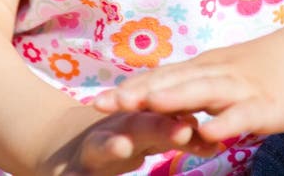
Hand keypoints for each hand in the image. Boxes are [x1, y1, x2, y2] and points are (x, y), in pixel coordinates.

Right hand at [50, 110, 218, 175]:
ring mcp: (91, 149)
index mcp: (137, 118)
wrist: (68, 143)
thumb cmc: (123, 138)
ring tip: (123, 147)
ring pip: (101, 145)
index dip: (184, 115)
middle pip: (136, 124)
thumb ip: (178, 138)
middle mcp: (114, 129)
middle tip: (182, 131)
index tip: (204, 122)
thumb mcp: (150, 136)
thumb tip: (215, 143)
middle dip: (158, 126)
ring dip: (112, 145)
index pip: (164, 113)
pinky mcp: (72, 171)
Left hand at [94, 33, 283, 143]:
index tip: (96, 102)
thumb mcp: (213, 78)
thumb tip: (148, 98)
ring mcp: (238, 88)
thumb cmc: (251, 73)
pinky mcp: (263, 105)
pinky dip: (224, 122)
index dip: (128, 90)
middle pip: (172, 82)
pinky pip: (241, 114)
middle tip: (108, 103)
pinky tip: (207, 133)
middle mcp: (213, 74)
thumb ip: (185, 88)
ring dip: (176, 99)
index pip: (158, 78)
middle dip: (140, 93)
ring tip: (148, 106)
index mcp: (199, 70)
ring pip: (203, 92)